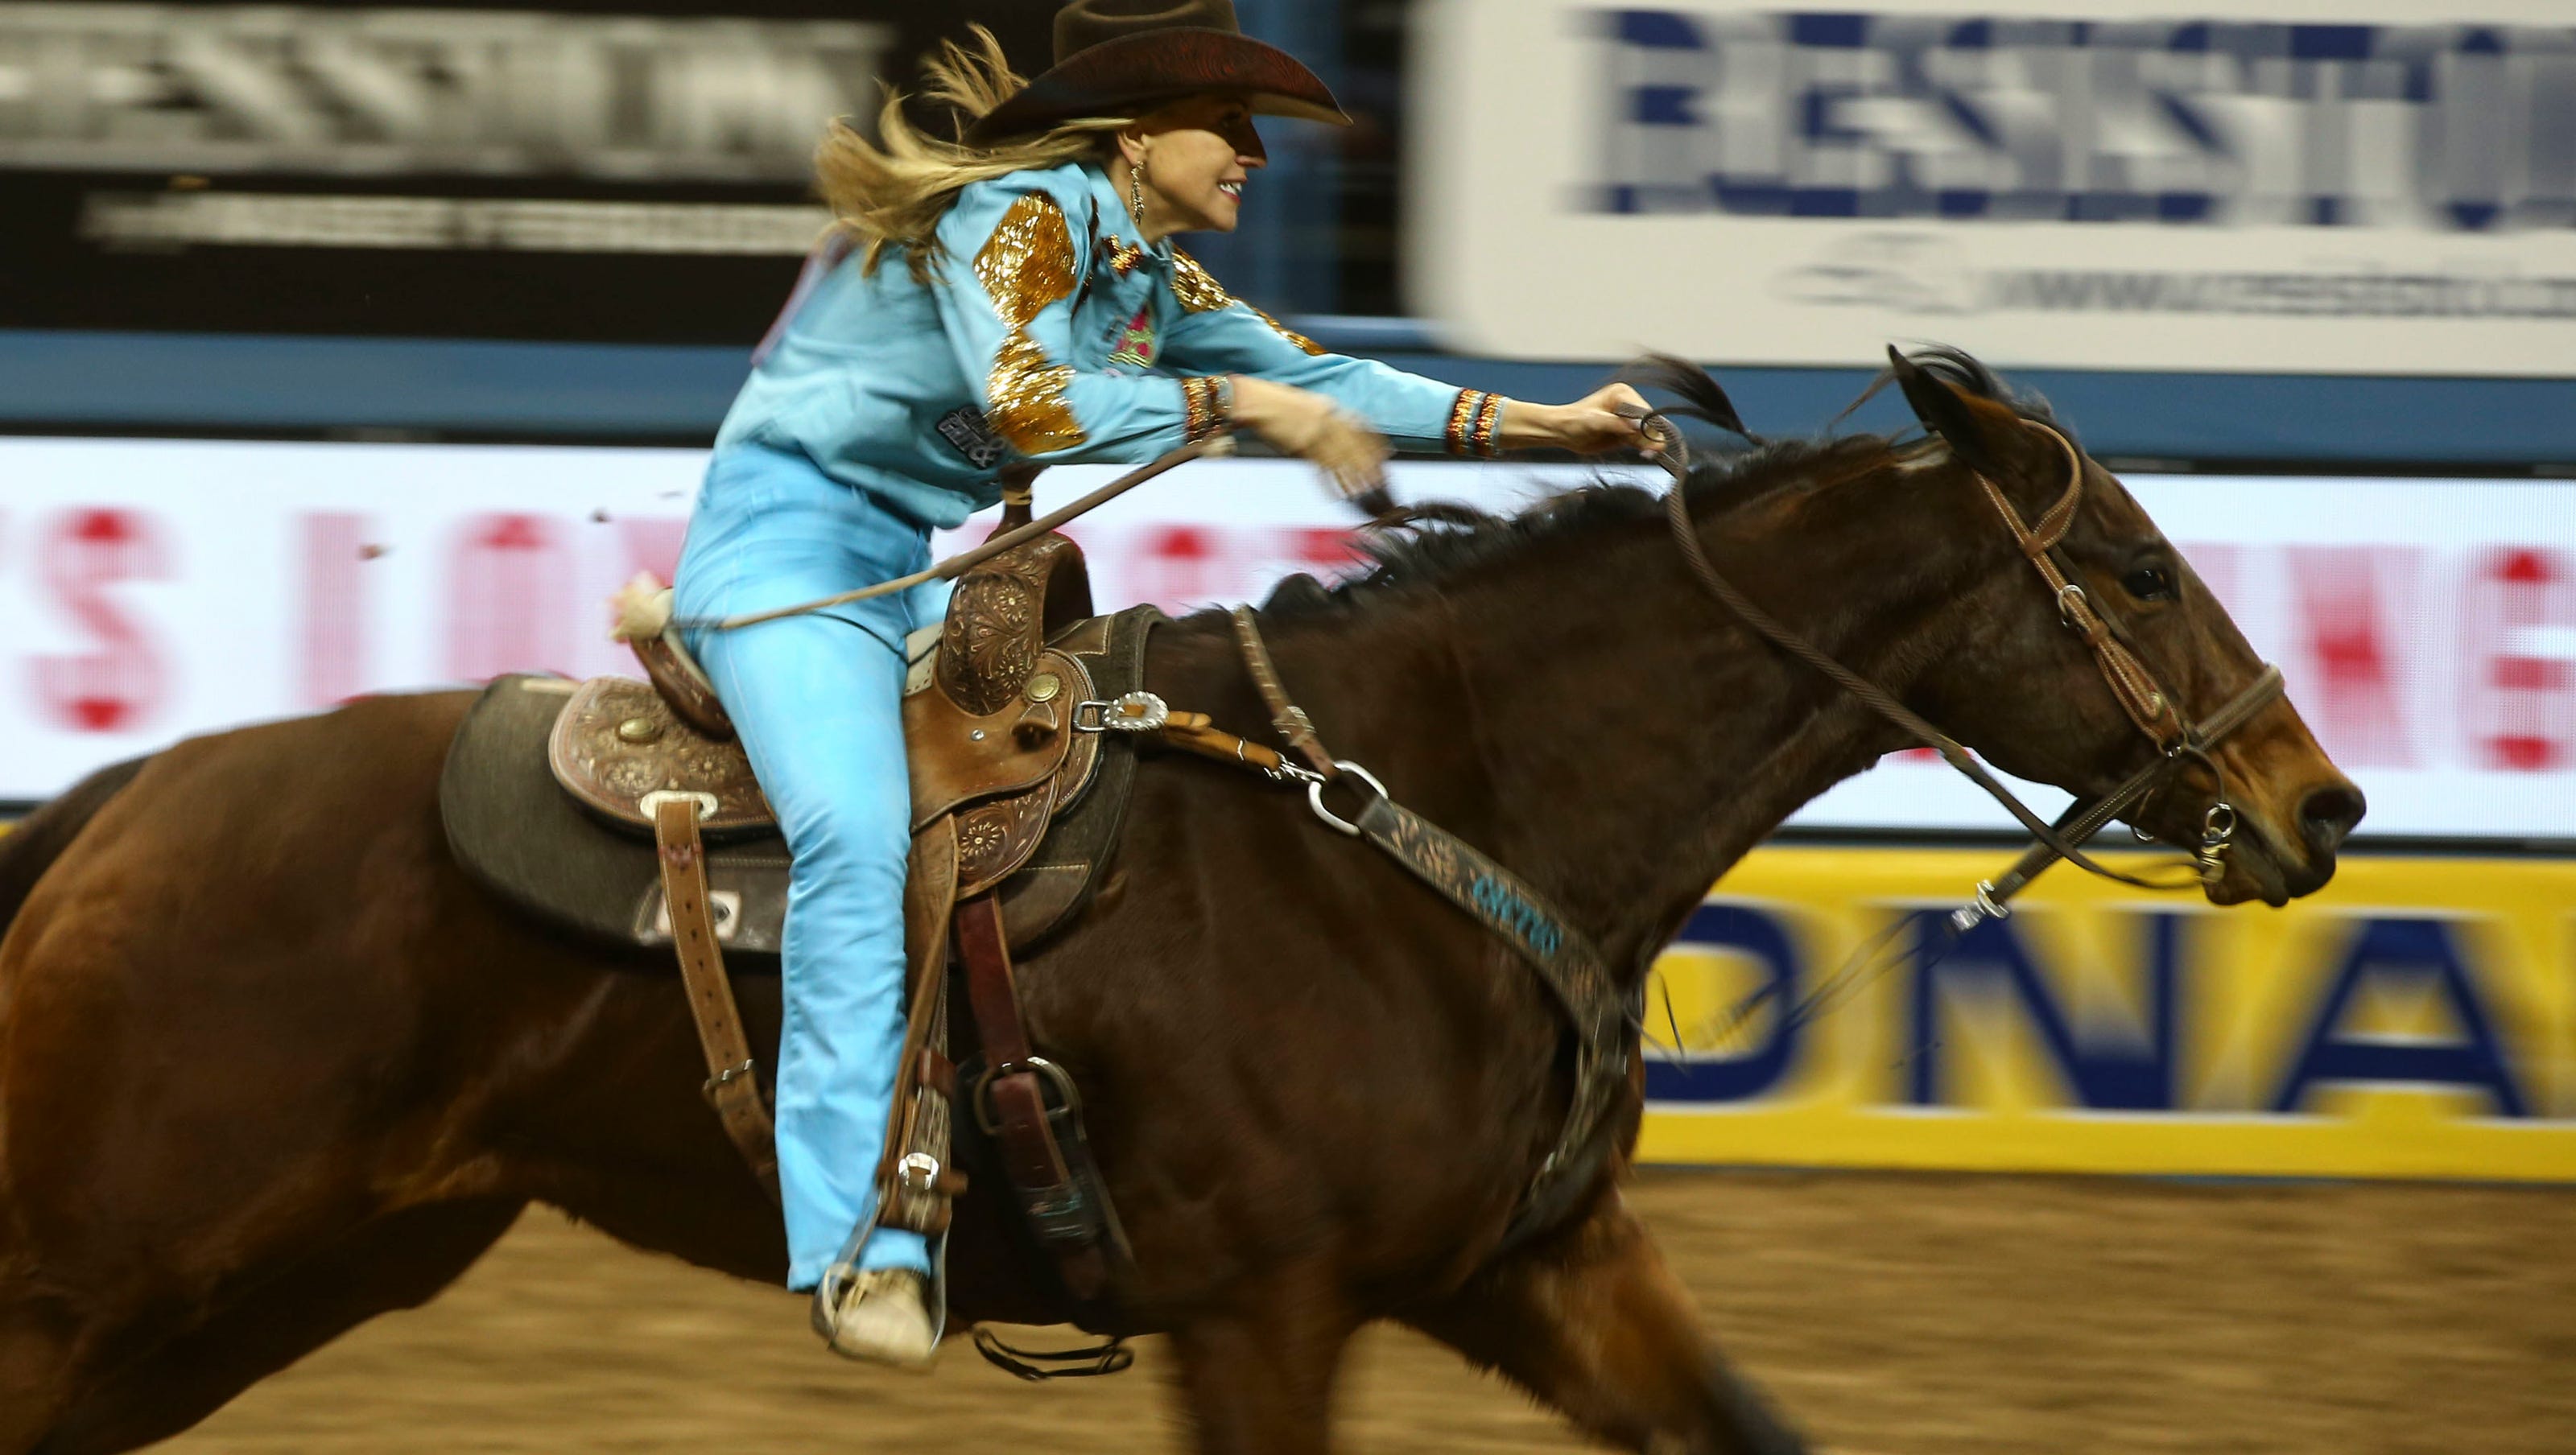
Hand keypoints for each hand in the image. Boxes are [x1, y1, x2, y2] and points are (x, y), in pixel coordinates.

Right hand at [1227, 376, 1389, 499]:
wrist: (1253, 401)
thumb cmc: (1273, 403)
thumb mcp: (1304, 405)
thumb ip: (1321, 418)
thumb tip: (1332, 436)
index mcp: (1329, 407)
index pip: (1361, 426)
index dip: (1375, 442)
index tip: (1387, 455)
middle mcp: (1327, 418)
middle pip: (1355, 446)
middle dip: (1370, 466)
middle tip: (1381, 483)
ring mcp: (1315, 431)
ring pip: (1342, 460)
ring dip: (1354, 480)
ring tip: (1365, 495)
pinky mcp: (1302, 444)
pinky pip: (1320, 468)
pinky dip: (1329, 484)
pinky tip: (1337, 496)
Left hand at [1498, 383, 1653, 455]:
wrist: (1561, 432)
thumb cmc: (1572, 421)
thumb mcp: (1594, 421)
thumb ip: (1616, 425)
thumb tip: (1638, 428)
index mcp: (1622, 394)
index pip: (1643, 410)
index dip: (1650, 424)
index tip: (1653, 439)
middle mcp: (1628, 404)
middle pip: (1649, 422)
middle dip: (1651, 436)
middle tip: (1654, 451)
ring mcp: (1628, 420)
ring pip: (1647, 433)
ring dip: (1650, 444)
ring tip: (1650, 454)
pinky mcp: (1626, 434)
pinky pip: (1640, 442)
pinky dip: (1644, 448)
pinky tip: (1646, 454)